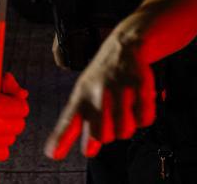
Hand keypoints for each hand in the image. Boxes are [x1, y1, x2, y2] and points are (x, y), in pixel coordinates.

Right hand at [0, 70, 28, 161]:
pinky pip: (1, 153)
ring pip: (10, 139)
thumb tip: (23, 92)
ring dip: (4, 132)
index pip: (22, 108)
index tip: (13, 104)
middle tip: (2, 114)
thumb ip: (4, 82)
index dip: (18, 104)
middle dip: (12, 118)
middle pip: (18, 125)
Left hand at [44, 34, 155, 159]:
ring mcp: (118, 88)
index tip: (52, 154)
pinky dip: (144, 117)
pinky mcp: (139, 85)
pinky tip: (138, 104)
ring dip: (127, 127)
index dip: (60, 138)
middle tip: (110, 121)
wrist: (125, 43)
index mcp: (81, 94)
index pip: (68, 119)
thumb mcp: (85, 93)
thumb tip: (82, 151)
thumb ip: (81, 122)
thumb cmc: (103, 76)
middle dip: (108, 135)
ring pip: (124, 131)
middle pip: (102, 136)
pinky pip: (144, 119)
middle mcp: (97, 91)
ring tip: (125, 110)